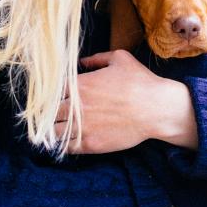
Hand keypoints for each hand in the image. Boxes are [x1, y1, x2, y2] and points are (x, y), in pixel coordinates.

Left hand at [55, 50, 172, 153]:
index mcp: (80, 84)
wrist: (157, 109)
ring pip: (53, 131)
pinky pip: (66, 147)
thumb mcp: (120, 59)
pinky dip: (62, 144)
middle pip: (48, 112)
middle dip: (50, 112)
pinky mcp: (91, 144)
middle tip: (55, 113)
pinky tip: (66, 141)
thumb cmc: (140, 82)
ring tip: (57, 128)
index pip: (51, 90)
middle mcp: (77, 106)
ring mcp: (83, 127)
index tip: (56, 96)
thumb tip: (82, 62)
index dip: (51, 93)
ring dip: (53, 129)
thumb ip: (97, 59)